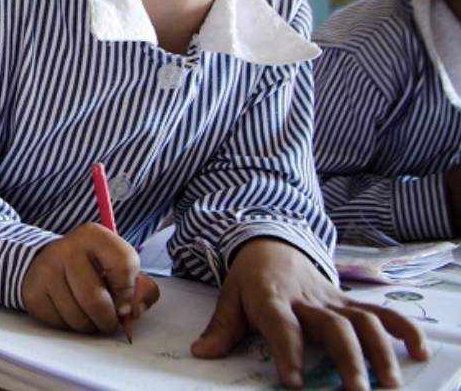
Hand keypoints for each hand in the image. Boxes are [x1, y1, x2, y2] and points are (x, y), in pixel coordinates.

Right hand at [21, 222, 159, 333]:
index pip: (124, 264)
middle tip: (107, 316)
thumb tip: (134, 310)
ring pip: (78, 318)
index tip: (125, 300)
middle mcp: (67, 248)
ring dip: (89, 325)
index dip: (129, 292)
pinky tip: (69, 310)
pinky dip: (70, 326)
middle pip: (96, 301)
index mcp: (94, 235)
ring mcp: (46, 269)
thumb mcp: (120, 269)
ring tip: (87, 312)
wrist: (49, 263)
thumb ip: (141, 289)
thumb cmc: (92, 269)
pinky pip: (60, 324)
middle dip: (108, 319)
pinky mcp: (33, 292)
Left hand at [191, 238, 429, 390]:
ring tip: (391, 382)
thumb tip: (202, 353)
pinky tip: (419, 350)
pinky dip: (403, 328)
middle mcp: (306, 299)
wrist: (269, 243)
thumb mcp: (229, 297)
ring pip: (362, 319)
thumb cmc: (249, 279)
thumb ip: (221, 328)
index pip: (281, 326)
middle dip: (347, 358)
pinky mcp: (348, 301)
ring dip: (380, 350)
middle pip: (332, 326)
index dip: (288, 352)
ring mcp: (332, 300)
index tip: (295, 381)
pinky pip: (380, 312)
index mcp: (272, 298)